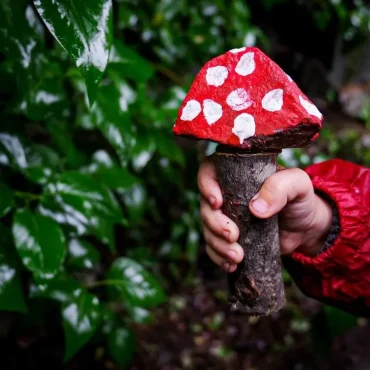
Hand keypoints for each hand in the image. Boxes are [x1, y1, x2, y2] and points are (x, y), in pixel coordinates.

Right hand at [197, 156, 332, 272]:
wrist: (306, 229)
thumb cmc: (301, 200)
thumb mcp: (298, 185)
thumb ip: (280, 187)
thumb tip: (255, 208)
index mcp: (238, 173)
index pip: (209, 171)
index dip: (206, 186)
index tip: (217, 203)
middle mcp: (227, 192)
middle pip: (205, 205)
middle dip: (214, 223)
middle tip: (232, 236)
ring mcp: (227, 216)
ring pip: (207, 227)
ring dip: (217, 244)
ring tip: (237, 257)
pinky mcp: (229, 236)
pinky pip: (213, 246)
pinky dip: (218, 256)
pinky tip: (231, 265)